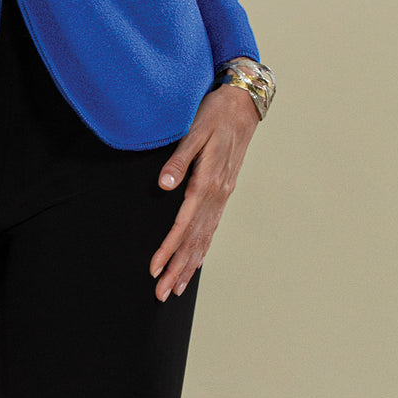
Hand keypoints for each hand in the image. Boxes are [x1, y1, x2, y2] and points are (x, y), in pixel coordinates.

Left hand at [149, 83, 258, 300]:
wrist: (244, 103)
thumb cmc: (215, 114)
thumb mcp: (195, 131)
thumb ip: (179, 159)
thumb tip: (163, 184)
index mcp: (208, 181)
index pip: (184, 225)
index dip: (168, 249)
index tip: (154, 269)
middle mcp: (217, 194)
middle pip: (194, 240)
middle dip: (177, 268)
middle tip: (160, 294)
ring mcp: (223, 195)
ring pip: (204, 238)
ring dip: (189, 265)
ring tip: (175, 289)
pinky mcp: (224, 190)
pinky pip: (212, 228)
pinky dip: (202, 249)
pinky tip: (196, 263)